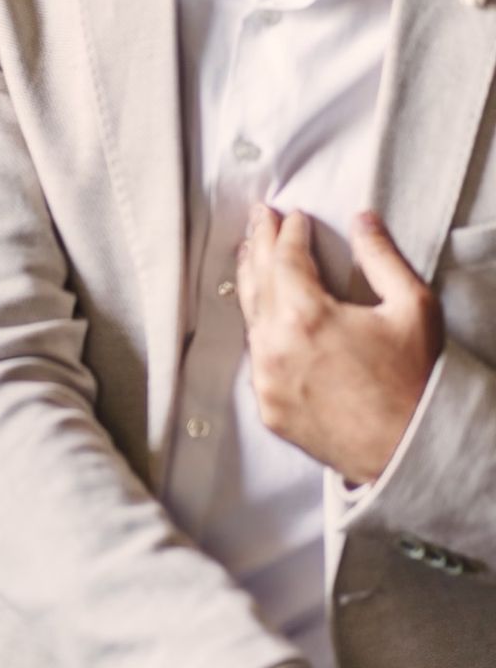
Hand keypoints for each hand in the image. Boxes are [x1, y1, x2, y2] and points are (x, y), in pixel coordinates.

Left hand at [237, 207, 441, 483]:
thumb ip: (382, 258)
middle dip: (260, 245)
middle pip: (258, 283)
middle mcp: (274, 347)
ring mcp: (266, 380)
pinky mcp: (267, 407)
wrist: (411, 451)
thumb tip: (362, 219)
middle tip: (260, 218)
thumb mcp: (412, 309)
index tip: (294, 215)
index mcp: (306, 317)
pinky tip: (264, 317)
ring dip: (253, 285)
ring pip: (251, 321)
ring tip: (253, 257)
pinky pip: (258, 360)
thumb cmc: (416, 381)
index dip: (289, 233)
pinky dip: (261, 332)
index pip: (286, 259)